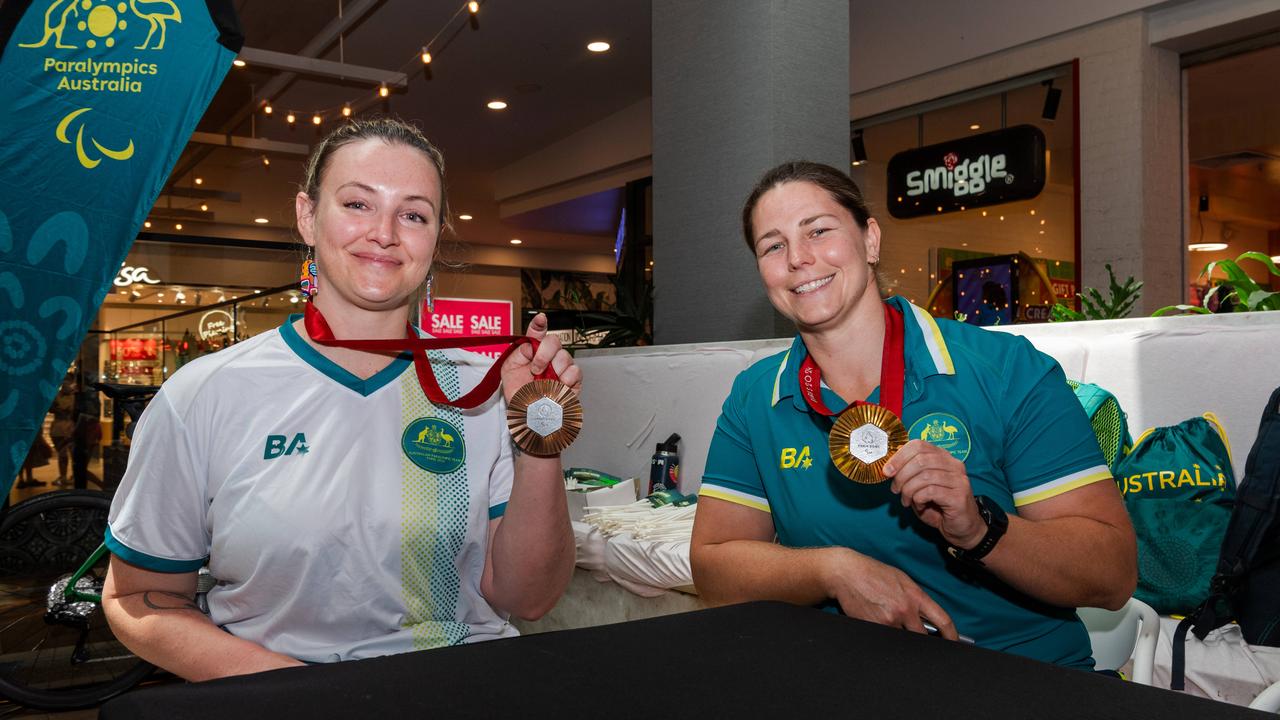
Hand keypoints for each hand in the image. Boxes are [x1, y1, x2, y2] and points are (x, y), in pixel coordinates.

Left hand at [500, 313, 581, 402]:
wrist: (526, 414)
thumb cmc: (518, 392)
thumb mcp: (509, 370)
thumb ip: (518, 353)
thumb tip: (531, 346)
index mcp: (533, 350)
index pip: (537, 332)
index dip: (539, 324)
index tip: (540, 319)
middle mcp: (549, 356)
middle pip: (554, 341)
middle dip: (544, 353)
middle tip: (535, 369)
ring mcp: (562, 367)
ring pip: (565, 356)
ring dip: (553, 369)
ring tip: (544, 383)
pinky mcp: (574, 381)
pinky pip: (575, 371)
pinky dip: (566, 379)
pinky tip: (558, 386)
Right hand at [821, 547, 957, 639]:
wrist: (847, 572)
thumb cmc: (874, 573)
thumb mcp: (902, 580)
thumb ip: (916, 599)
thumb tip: (927, 619)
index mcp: (915, 596)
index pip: (943, 621)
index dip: (951, 636)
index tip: (953, 642)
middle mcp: (905, 609)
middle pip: (923, 637)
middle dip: (923, 639)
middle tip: (917, 634)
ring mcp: (889, 620)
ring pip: (902, 639)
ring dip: (899, 633)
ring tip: (888, 617)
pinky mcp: (873, 626)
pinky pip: (885, 636)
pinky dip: (884, 631)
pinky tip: (876, 617)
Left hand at [883, 440, 984, 549]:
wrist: (962, 527)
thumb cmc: (938, 506)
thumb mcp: (920, 486)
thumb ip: (908, 474)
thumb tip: (888, 468)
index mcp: (943, 457)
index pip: (919, 445)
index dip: (899, 456)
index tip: (887, 471)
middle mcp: (954, 465)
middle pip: (920, 459)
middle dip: (901, 475)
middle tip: (895, 489)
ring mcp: (959, 480)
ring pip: (925, 476)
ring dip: (908, 490)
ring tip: (906, 500)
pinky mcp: (959, 496)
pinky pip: (931, 491)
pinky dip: (918, 499)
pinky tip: (919, 505)